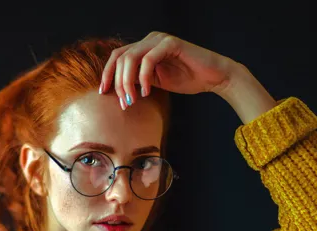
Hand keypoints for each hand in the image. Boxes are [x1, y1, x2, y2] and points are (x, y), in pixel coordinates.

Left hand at [99, 31, 243, 108]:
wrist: (214, 77)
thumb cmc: (188, 79)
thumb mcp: (156, 82)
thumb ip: (137, 80)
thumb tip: (117, 90)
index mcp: (144, 47)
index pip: (117, 57)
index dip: (107, 74)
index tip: (103, 92)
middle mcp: (150, 40)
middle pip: (121, 58)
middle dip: (118, 83)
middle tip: (124, 104)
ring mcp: (160, 39)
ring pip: (131, 58)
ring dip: (128, 82)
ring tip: (133, 101)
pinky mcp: (171, 43)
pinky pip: (148, 60)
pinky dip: (143, 78)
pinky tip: (146, 92)